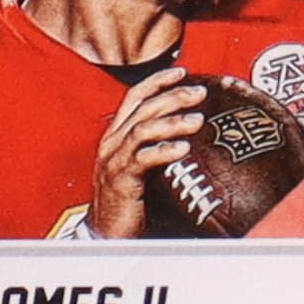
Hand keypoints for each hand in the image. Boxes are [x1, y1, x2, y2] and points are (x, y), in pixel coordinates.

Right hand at [90, 69, 207, 238]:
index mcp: (115, 135)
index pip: (134, 96)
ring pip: (143, 129)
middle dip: (172, 96)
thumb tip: (185, 131)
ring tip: (197, 120)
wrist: (105, 231)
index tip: (182, 72)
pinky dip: (164, 150)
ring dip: (172, 121)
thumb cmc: (126, 198)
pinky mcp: (120, 179)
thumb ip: (154, 145)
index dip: (157, 81)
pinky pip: (143, 158)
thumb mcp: (140, 165)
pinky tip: (183, 148)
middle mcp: (112, 142)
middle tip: (199, 93)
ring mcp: (114, 159)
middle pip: (143, 108)